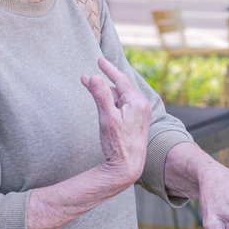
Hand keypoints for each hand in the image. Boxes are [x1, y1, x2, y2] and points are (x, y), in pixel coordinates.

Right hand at [81, 58, 150, 191]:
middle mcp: (142, 106)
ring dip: (106, 93)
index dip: (109, 69)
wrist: (128, 168)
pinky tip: (103, 104)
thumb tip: (94, 77)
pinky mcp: (136, 122)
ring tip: (91, 88)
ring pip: (120, 97)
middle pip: (120, 87)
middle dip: (104, 81)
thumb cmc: (118, 144)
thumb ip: (101, 96)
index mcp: (137, 103)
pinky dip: (112, 102)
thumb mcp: (107, 118)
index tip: (99, 60)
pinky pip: (123, 105)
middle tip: (87, 77)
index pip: (121, 80)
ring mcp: (140, 115)